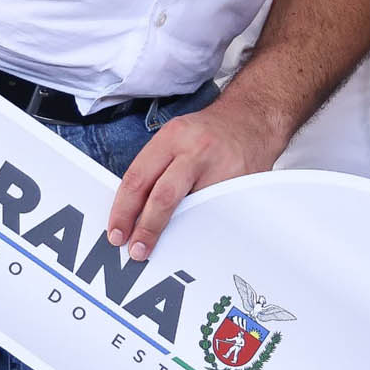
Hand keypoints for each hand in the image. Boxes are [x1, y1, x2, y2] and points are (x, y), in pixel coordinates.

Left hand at [104, 90, 291, 262]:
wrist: (253, 119)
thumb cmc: (209, 133)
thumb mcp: (176, 137)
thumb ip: (155, 168)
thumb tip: (133, 211)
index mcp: (173, 137)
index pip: (138, 178)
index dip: (122, 210)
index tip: (116, 233)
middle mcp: (196, 150)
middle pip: (163, 196)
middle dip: (146, 228)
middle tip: (136, 249)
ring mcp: (222, 168)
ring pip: (193, 210)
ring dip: (176, 233)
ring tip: (165, 247)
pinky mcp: (241, 185)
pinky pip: (217, 213)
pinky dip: (203, 228)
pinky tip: (195, 235)